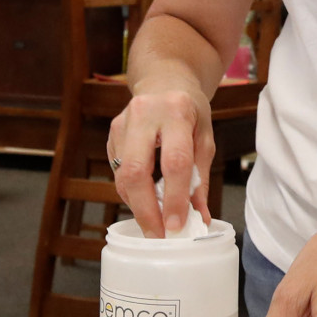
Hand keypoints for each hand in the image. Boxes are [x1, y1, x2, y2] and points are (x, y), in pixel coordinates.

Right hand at [108, 84, 212, 236]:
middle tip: (158, 235)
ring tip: (154, 222)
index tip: (177, 225)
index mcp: (176, 112)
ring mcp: (123, 123)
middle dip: (146, 210)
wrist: (163, 81)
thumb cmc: (189, 111)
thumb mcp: (204, 138)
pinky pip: (118, 171)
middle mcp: (144, 114)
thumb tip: (200, 217)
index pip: (174, 162)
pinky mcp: (112, 133)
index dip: (174, 198)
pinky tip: (145, 199)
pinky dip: (132, 191)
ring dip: (137, 204)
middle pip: (137, 172)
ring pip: (123, 175)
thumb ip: (200, 178)